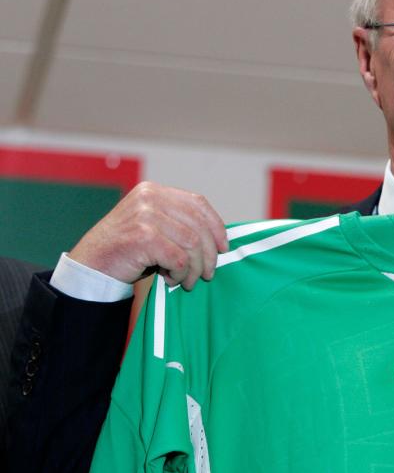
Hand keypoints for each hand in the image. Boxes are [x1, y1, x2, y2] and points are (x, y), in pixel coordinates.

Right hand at [68, 182, 227, 290]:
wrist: (91, 265)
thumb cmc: (126, 249)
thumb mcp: (152, 226)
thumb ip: (178, 222)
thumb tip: (218, 238)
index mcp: (154, 191)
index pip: (198, 203)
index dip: (216, 226)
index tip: (224, 247)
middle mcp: (150, 198)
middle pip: (198, 225)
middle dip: (209, 253)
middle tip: (208, 273)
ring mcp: (146, 215)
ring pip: (191, 244)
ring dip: (194, 268)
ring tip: (188, 281)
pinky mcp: (144, 237)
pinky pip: (179, 259)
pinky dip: (180, 274)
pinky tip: (172, 280)